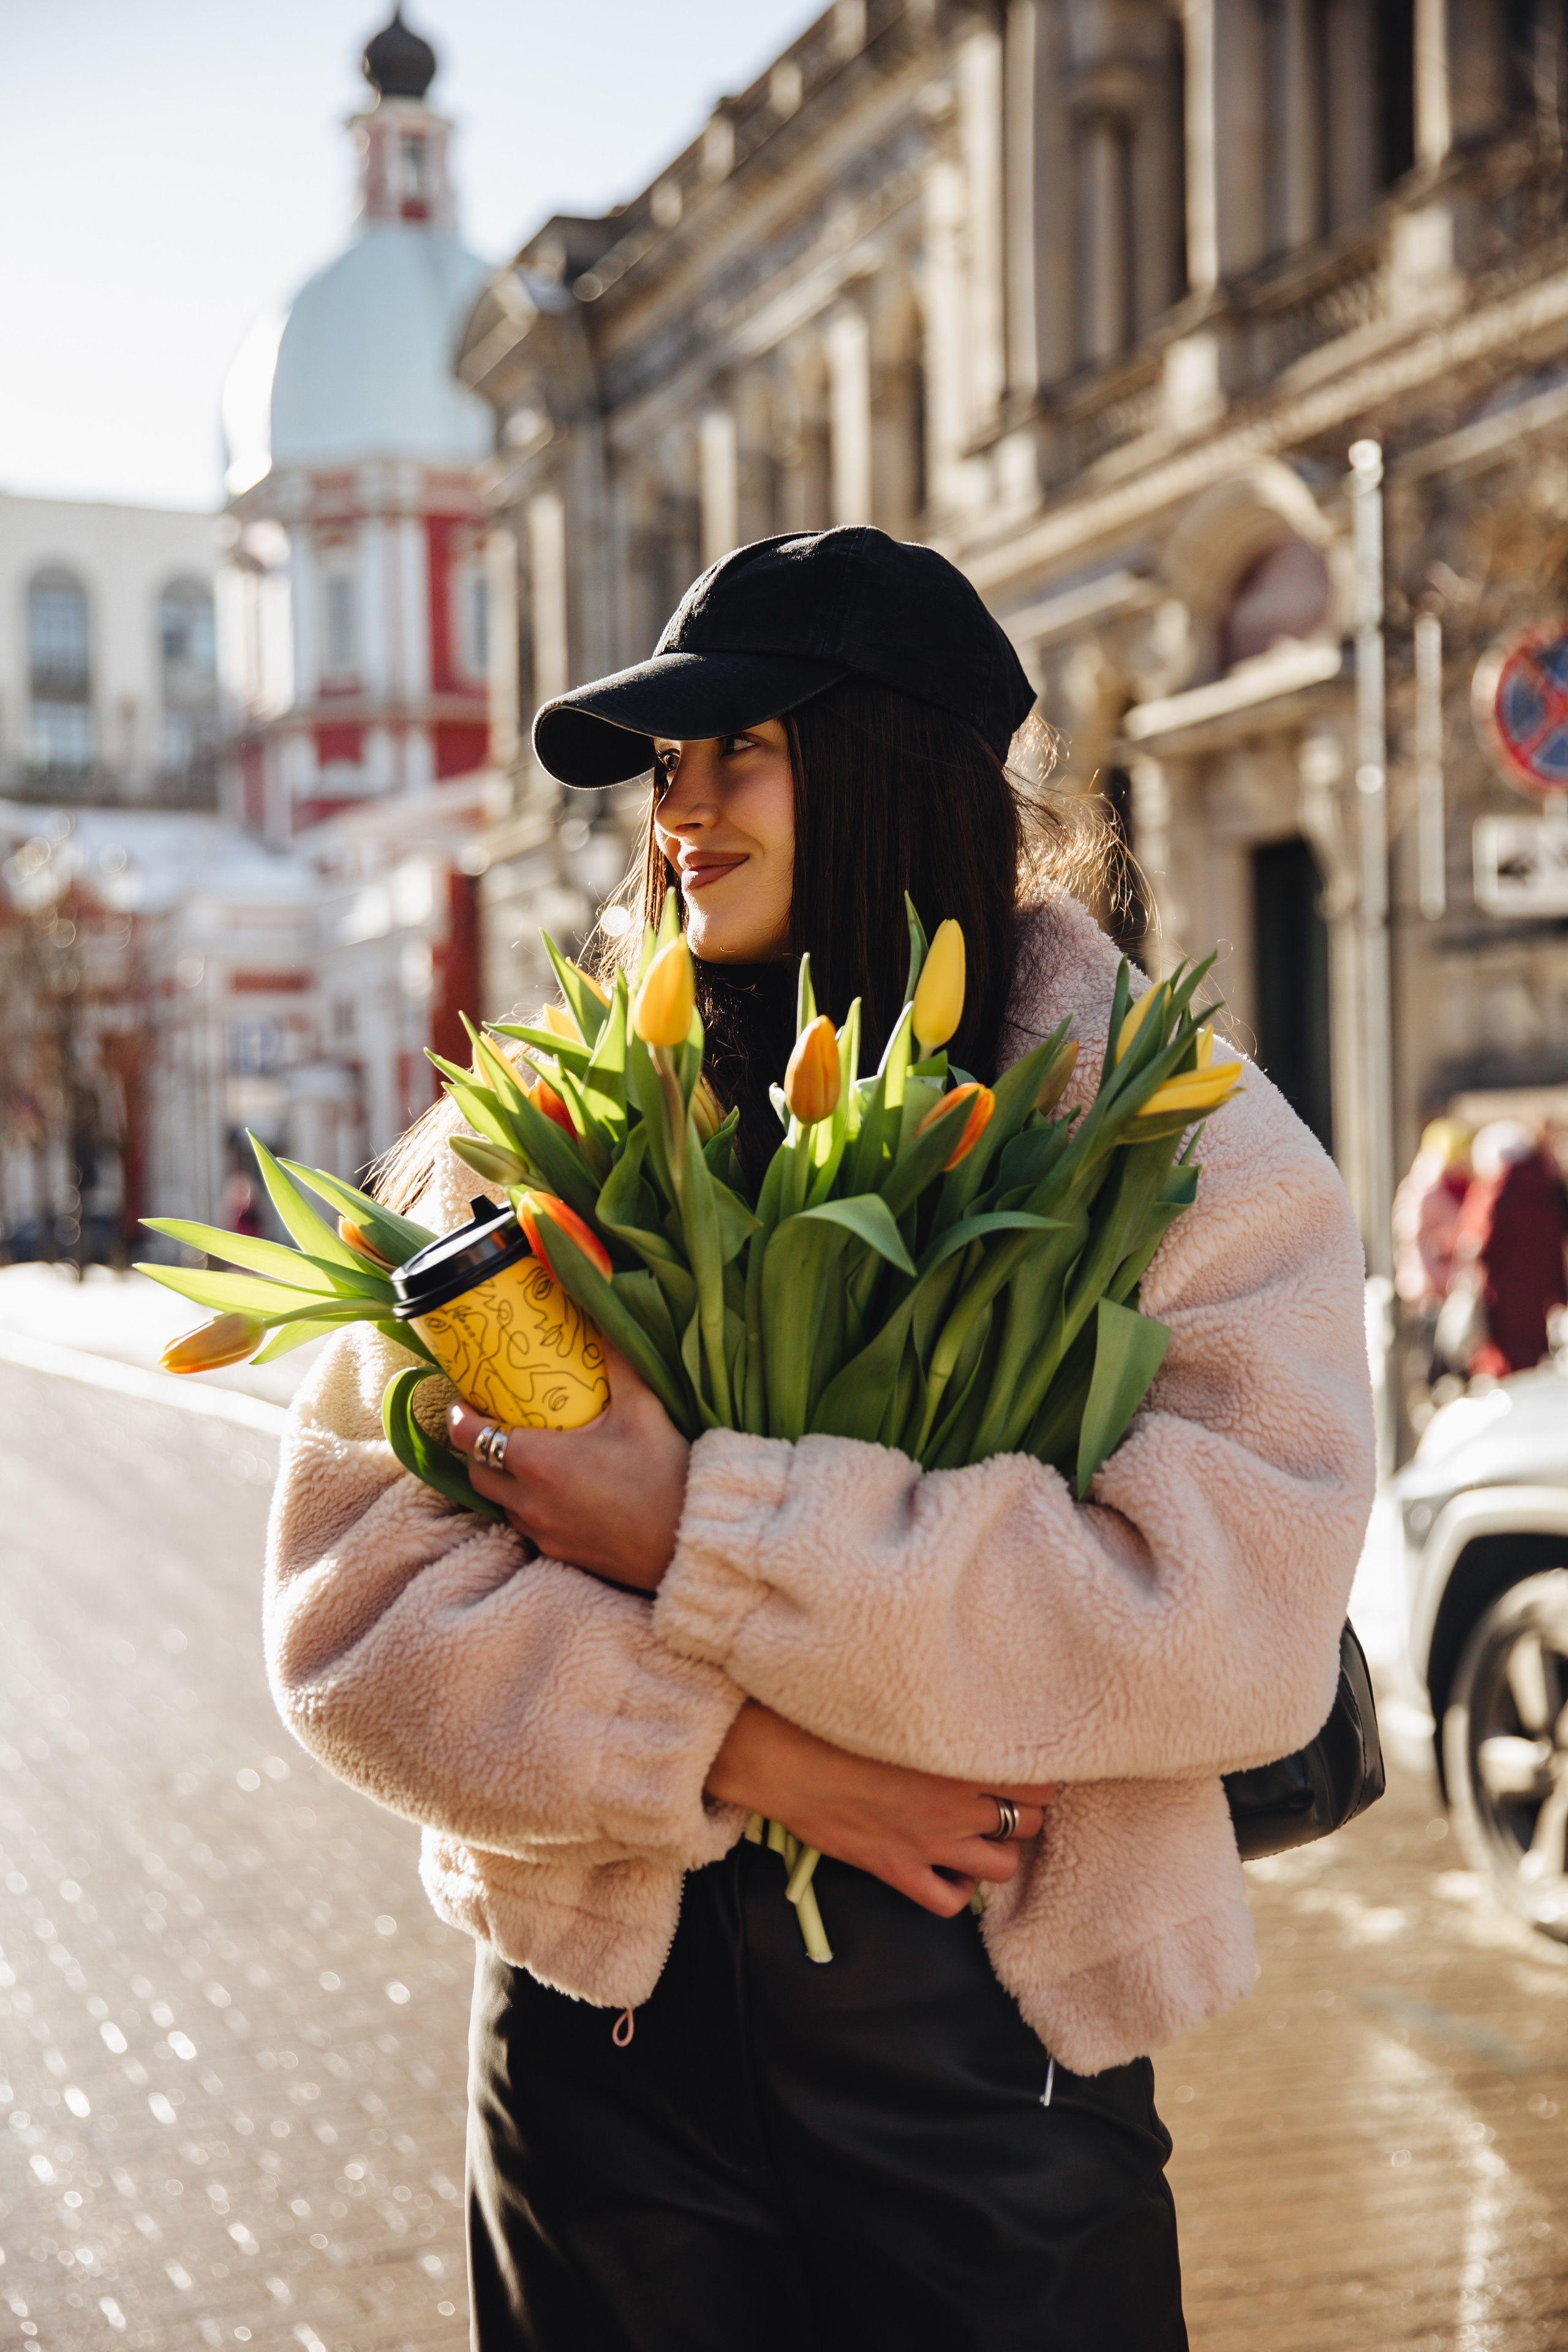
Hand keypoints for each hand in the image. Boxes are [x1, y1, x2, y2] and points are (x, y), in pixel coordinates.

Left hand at [447, 1345, 688, 1590]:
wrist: (689, 1540)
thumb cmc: (665, 1475)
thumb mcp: (643, 1409)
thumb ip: (618, 1362)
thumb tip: (605, 1320)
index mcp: (539, 1461)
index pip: (469, 1437)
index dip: (459, 1415)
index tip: (466, 1400)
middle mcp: (529, 1501)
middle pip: (475, 1472)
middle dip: (476, 1447)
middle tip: (494, 1424)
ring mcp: (542, 1532)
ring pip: (499, 1503)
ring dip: (501, 1479)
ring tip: (523, 1455)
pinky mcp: (559, 1553)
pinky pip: (525, 1526)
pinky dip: (526, 1505)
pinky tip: (553, 1490)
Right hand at [706, 1702, 1055, 1917]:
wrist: (783, 1758)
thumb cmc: (836, 1719)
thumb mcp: (905, 1706)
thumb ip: (949, 1715)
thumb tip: (976, 1714)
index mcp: (961, 1756)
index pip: (1039, 1777)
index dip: (1038, 1776)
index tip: (1026, 1768)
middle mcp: (956, 1803)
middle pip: (1029, 1821)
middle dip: (1023, 1812)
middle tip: (1004, 1798)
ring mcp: (930, 1842)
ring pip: (1002, 1867)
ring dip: (999, 1852)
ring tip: (983, 1835)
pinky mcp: (898, 1870)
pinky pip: (950, 1902)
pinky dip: (957, 1891)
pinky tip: (948, 1870)